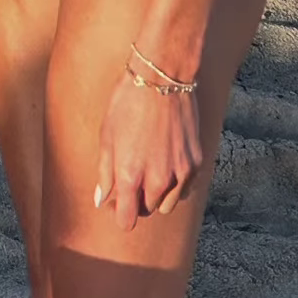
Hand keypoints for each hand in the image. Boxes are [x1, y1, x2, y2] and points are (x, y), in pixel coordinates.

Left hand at [94, 73, 203, 231]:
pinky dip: (177, 184)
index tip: (117, 200)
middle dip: (138, 200)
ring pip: (168, 204)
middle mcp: (158, 180)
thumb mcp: (107, 136)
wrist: (163, 76)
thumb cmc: (129, 102)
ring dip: (158, 195)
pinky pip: (185, 188)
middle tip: (133, 178)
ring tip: (151, 171)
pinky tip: (168, 164)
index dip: (119, 213)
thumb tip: (101, 200)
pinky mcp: (196, 161)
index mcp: (130, 176)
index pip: (126, 220)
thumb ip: (105, 173)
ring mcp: (180, 173)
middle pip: (147, 211)